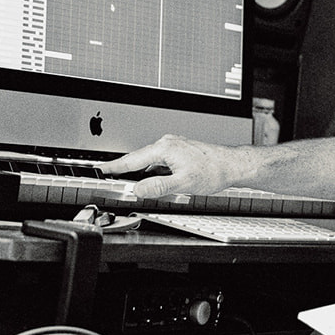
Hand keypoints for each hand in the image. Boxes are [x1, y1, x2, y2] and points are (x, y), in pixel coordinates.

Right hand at [96, 134, 246, 200]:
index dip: (114, 166)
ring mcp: (174, 147)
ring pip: (150, 162)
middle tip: (113, 180)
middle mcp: (167, 144)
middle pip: (139, 159)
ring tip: (136, 186)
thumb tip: (138, 190)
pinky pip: (159, 162)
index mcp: (164, 149)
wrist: (233, 165)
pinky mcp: (180, 152)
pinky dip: (154, 172)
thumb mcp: (183, 184)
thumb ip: (158, 187)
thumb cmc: (214, 170)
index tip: (101, 170)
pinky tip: (157, 181)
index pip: (132, 159)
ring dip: (142, 173)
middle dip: (126, 171)